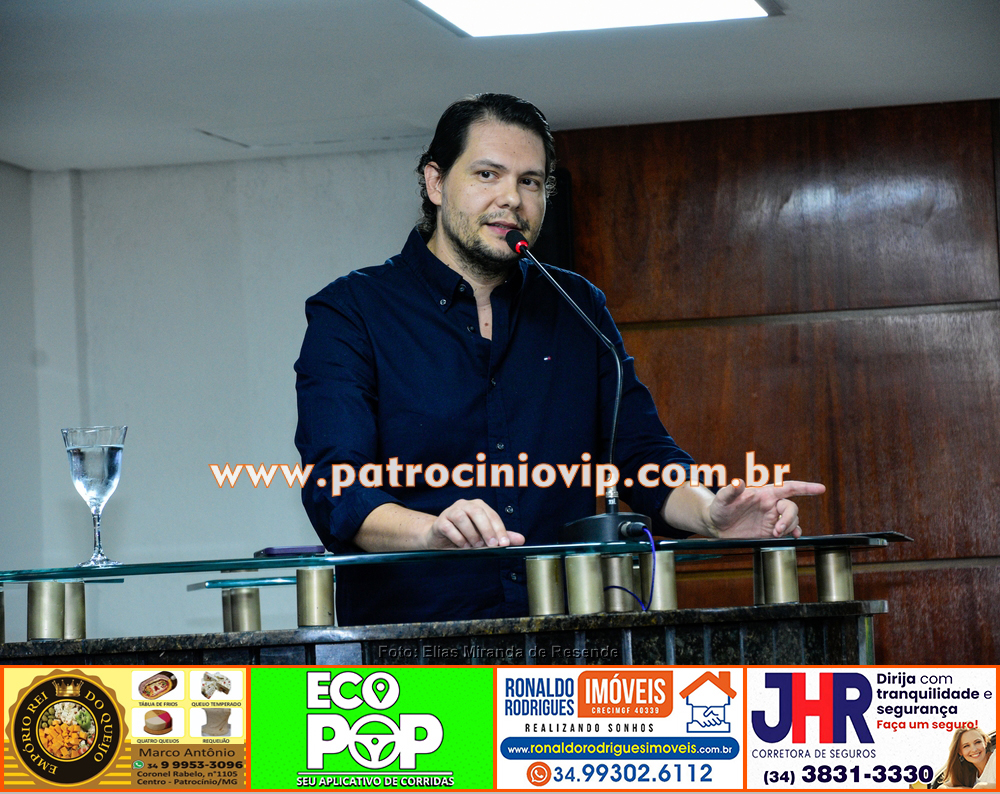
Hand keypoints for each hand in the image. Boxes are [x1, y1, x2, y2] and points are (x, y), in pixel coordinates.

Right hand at [425, 499, 525, 548]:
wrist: (440, 538)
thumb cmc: (465, 534)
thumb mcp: (485, 536)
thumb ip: (501, 536)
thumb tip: (521, 539)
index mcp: (478, 506)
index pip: (492, 514)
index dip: (499, 529)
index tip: (504, 543)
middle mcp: (465, 505)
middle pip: (477, 512)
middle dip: (487, 529)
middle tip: (492, 545)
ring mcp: (451, 511)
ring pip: (461, 517)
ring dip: (471, 533)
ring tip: (476, 545)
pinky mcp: (440, 522)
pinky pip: (448, 527)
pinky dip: (458, 537)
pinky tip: (463, 545)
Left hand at [708, 479, 825, 538]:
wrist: (716, 525)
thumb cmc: (720, 508)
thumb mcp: (722, 499)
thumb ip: (731, 491)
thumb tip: (738, 483)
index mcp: (764, 494)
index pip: (788, 488)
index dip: (805, 487)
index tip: (820, 489)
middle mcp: (771, 505)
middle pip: (792, 507)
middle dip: (789, 518)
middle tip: (777, 529)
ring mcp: (772, 518)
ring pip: (792, 520)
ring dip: (788, 527)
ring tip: (775, 534)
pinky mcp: (770, 531)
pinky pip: (788, 531)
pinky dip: (794, 533)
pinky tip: (793, 536)